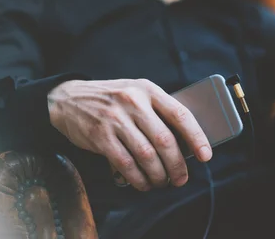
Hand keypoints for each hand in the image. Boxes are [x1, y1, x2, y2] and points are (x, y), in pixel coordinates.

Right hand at [47, 79, 211, 190]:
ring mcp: (116, 119)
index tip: (206, 155)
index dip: (196, 137)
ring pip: (146, 155)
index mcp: (148, 90)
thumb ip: (158, 111)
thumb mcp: (136, 93)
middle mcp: (133, 102)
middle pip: (165, 140)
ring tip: (162, 182)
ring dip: (158, 175)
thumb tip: (185, 142)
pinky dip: (138, 178)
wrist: (68, 98)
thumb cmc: (112, 99)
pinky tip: (143, 183)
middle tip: (181, 178)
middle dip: (177, 165)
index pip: (180, 114)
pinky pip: (125, 164)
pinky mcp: (100, 136)